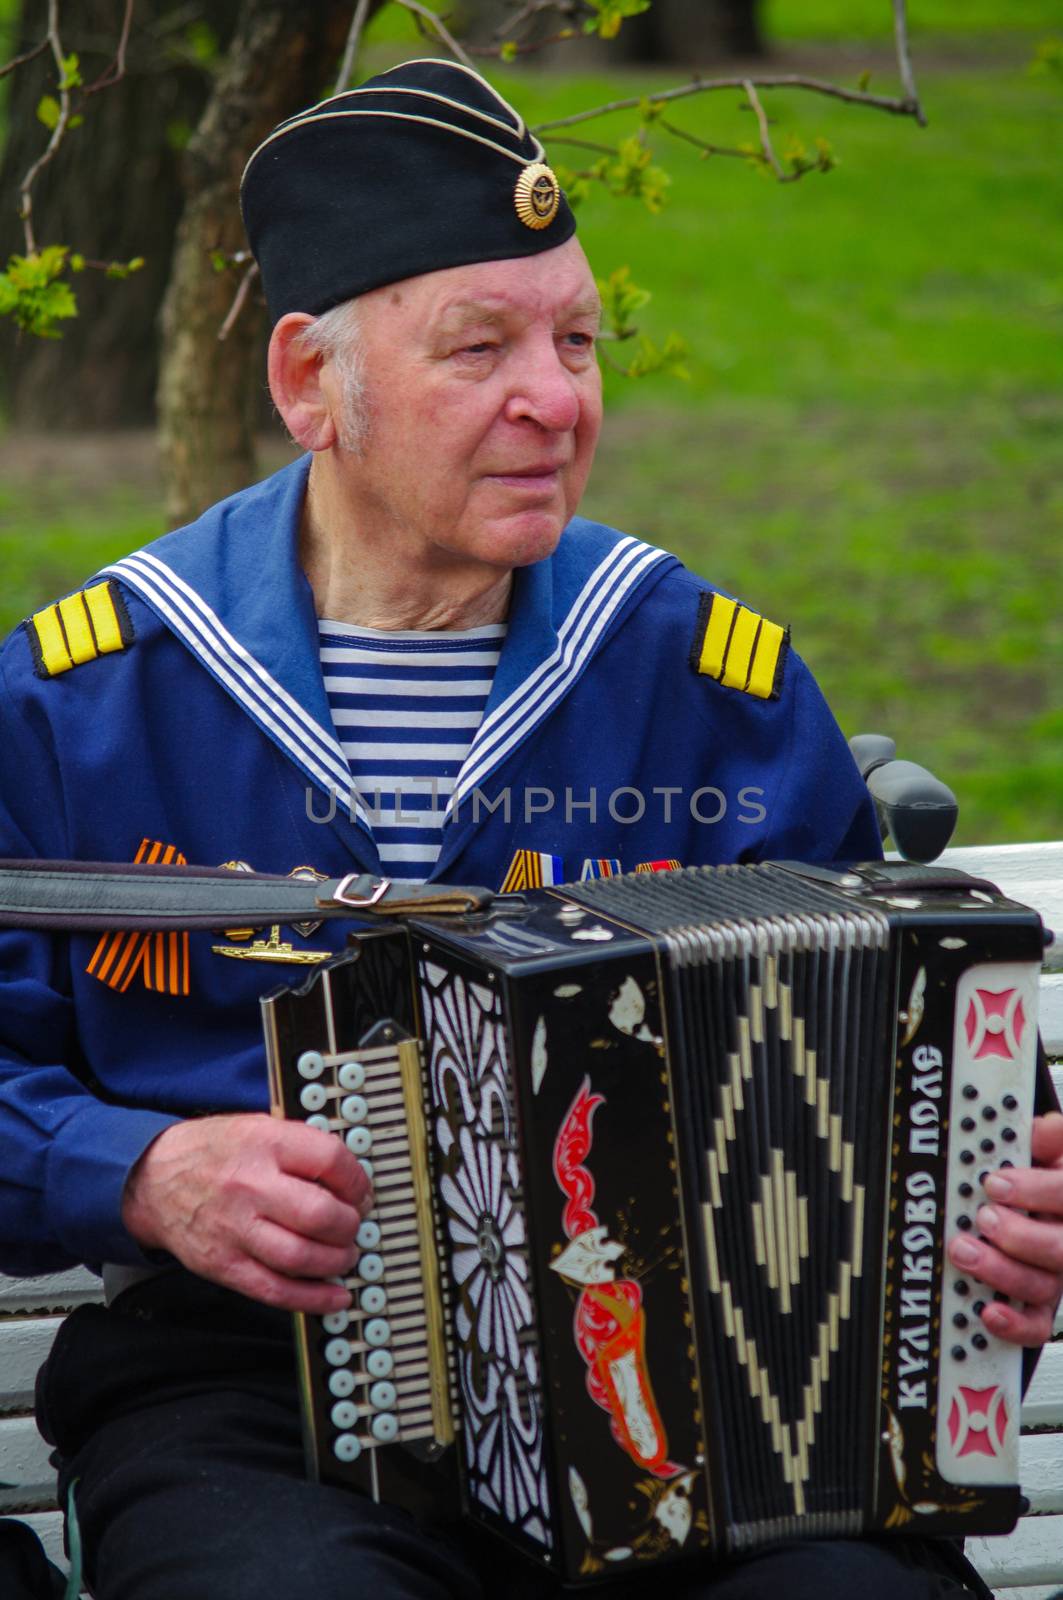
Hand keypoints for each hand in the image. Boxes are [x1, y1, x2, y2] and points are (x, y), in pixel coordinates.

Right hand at [122, 1113, 372, 1313]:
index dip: (357, 1181)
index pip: (330, 1160)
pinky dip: (312, 1298)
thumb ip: (302, 1148)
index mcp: (263, 1142)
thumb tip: (353, 1180)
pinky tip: (333, 1296)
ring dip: (336, 1261)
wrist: (153, 1179)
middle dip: (350, 1225)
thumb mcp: (258, 1128)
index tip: (362, 1192)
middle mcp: (249, 1185)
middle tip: (354, 1226)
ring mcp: (234, 1229)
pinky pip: (275, 1290)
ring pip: (301, 1256)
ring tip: (344, 1255)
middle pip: (320, 1214)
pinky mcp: (224, 1265)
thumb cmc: (213, 1153)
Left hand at [947, 1111, 1062, 1347]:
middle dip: (1017, 1235)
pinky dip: (1014, 1323)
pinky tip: (989, 1310)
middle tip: (983, 1218)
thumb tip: (1038, 1130)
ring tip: (964, 1250)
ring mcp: (1056, 1275)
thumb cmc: (1045, 1178)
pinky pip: (1037, 1325)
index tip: (995, 1181)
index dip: (1035, 1191)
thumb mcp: (1049, 1151)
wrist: (1046, 1203)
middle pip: (1059, 1249)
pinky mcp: (1042, 1305)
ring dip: (1001, 1271)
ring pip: (1043, 1286)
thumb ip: (1048, 1138)